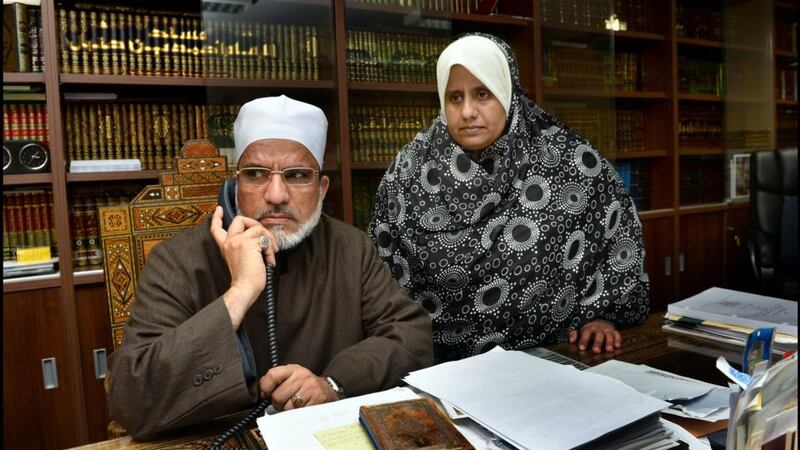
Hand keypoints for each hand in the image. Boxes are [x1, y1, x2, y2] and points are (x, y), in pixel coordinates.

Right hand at [210, 206, 277, 327]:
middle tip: (266, 238)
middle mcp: (229, 242)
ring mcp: (238, 241)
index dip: (217, 217)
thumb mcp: (242, 259)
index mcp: (225, 246)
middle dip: (256, 224)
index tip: (219, 209)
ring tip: (270, 254)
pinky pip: (265, 240)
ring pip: (258, 228)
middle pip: (240, 220)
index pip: (216, 228)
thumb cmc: (246, 279)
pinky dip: (271, 250)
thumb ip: (245, 246)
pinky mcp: (249, 244)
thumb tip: (260, 237)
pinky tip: (269, 260)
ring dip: (269, 241)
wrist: (244, 288)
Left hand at [258, 364, 337, 410]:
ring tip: (294, 404)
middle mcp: (301, 376)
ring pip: (287, 407)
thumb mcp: (291, 377)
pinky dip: (298, 414)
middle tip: (285, 401)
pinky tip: (302, 407)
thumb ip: (275, 382)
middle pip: (277, 396)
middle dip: (278, 403)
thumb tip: (261, 393)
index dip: (265, 388)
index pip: (272, 375)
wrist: (326, 390)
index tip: (265, 394)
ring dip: (288, 410)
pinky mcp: (316, 399)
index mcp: (292, 369)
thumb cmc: (304, 385)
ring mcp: (310, 387)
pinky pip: (298, 413)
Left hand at [568, 320, 621, 353]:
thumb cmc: (588, 329)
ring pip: (608, 335)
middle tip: (596, 351)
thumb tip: (571, 340)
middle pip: (598, 335)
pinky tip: (617, 346)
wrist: (599, 320)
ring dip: (609, 342)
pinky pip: (617, 335)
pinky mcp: (614, 332)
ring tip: (609, 350)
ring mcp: (606, 330)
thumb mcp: (579, 330)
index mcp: (589, 328)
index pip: (586, 334)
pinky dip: (618, 340)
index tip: (582, 348)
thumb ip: (573, 334)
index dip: (584, 341)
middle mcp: (598, 329)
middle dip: (598, 343)